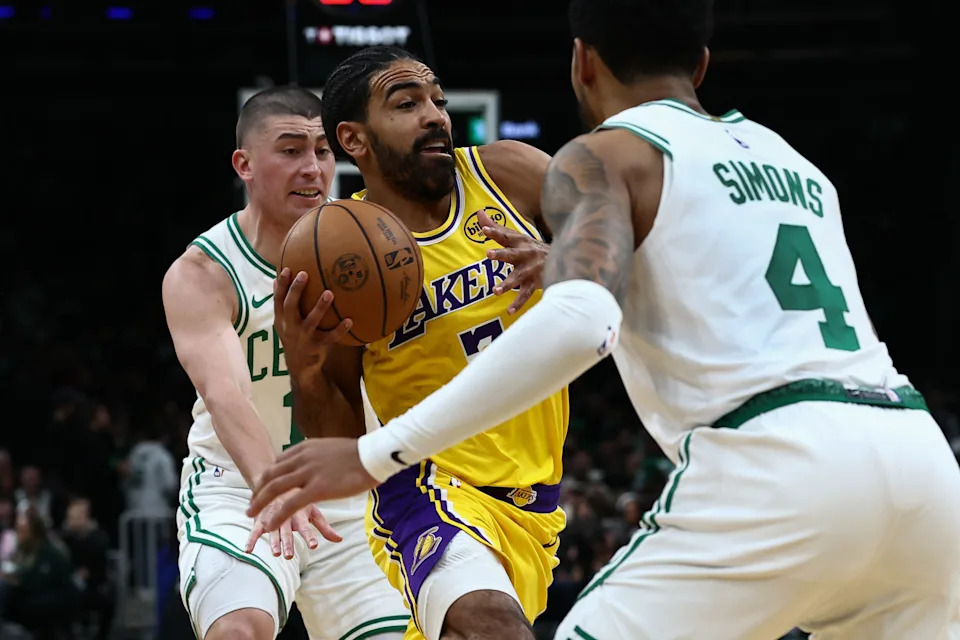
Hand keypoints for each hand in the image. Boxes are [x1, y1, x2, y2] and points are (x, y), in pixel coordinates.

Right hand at [244, 491, 342, 558]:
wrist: (279, 481)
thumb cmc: (300, 500)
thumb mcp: (313, 512)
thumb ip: (324, 528)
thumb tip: (340, 540)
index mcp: (300, 512)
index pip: (306, 526)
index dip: (309, 536)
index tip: (314, 545)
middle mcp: (286, 514)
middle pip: (287, 530)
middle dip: (288, 542)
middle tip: (289, 556)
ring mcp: (273, 516)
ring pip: (272, 530)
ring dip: (273, 542)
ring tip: (275, 554)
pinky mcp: (260, 519)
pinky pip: (255, 530)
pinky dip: (251, 539)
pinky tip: (248, 550)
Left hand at [247, 439, 377, 531]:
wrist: (373, 455)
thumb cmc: (359, 454)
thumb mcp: (331, 448)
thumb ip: (318, 456)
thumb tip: (316, 463)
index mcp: (306, 448)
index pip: (278, 462)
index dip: (268, 476)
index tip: (263, 487)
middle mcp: (302, 458)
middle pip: (271, 475)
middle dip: (258, 490)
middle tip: (251, 503)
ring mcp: (308, 473)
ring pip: (275, 489)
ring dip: (259, 503)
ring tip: (251, 514)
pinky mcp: (317, 489)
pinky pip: (290, 505)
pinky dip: (276, 516)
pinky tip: (269, 525)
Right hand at [274, 268, 352, 378]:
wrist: (299, 367)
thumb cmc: (293, 337)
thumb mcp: (282, 322)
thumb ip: (281, 303)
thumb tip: (274, 279)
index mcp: (281, 320)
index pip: (278, 300)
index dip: (281, 285)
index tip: (287, 269)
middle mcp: (289, 328)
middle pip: (290, 306)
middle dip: (296, 290)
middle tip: (304, 274)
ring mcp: (303, 338)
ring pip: (311, 321)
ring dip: (320, 307)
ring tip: (329, 293)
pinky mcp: (316, 347)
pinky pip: (330, 338)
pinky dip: (340, 330)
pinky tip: (349, 320)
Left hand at [479, 209, 548, 313]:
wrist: (562, 260)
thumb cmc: (531, 248)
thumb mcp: (516, 236)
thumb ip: (496, 227)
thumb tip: (478, 212)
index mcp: (519, 242)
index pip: (505, 236)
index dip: (495, 231)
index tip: (484, 229)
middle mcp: (525, 255)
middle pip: (511, 254)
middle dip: (500, 254)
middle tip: (488, 254)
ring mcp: (530, 270)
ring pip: (518, 277)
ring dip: (507, 284)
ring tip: (495, 291)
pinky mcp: (534, 284)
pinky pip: (525, 295)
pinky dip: (518, 304)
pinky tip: (509, 311)